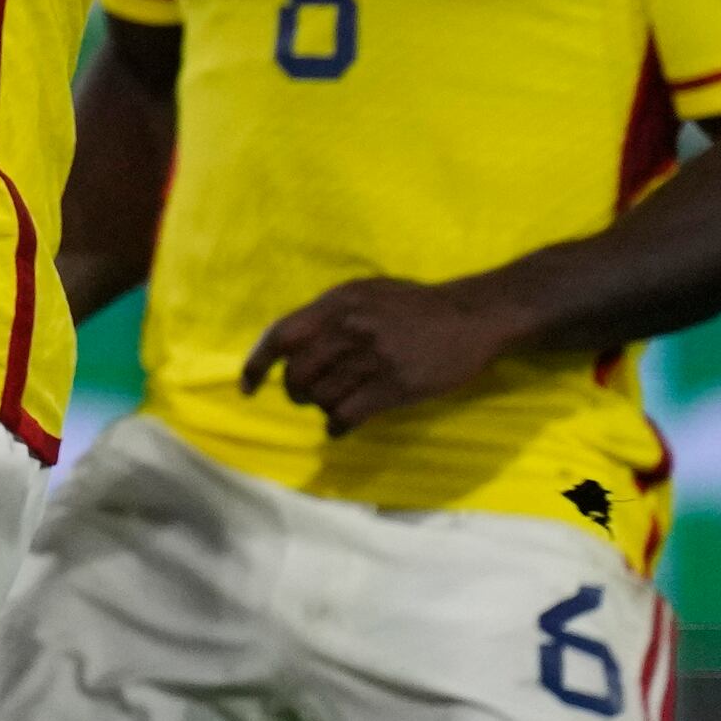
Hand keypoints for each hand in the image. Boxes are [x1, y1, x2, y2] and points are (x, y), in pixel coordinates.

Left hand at [241, 275, 513, 432]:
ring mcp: (374, 358)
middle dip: (296, 391)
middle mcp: (350, 329)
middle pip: (298, 374)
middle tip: (308, 395)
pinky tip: (341, 428)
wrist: (472, 315)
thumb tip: (291, 343)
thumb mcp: (365, 292)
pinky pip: (350, 414)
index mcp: (337, 303)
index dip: (258, 363)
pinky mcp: (397, 385)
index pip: (282, 335)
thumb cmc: (415, 304)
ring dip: (322, 408)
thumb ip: (328, 314)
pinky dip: (338, 426)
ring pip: (323, 397)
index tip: (248, 386)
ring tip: (335, 405)